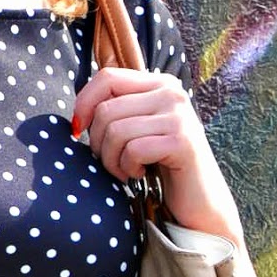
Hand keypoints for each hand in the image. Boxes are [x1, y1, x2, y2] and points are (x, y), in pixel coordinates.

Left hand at [71, 66, 245, 248]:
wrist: (199, 199)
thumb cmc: (160, 164)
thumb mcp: (139, 128)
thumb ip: (118, 109)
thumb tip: (77, 110)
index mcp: (159, 83)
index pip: (107, 77)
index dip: (84, 103)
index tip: (78, 129)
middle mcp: (172, 92)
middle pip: (106, 109)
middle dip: (98, 142)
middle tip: (111, 161)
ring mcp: (179, 115)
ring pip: (115, 131)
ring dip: (111, 160)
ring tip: (126, 170)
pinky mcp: (181, 141)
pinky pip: (132, 150)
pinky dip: (128, 168)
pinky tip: (140, 174)